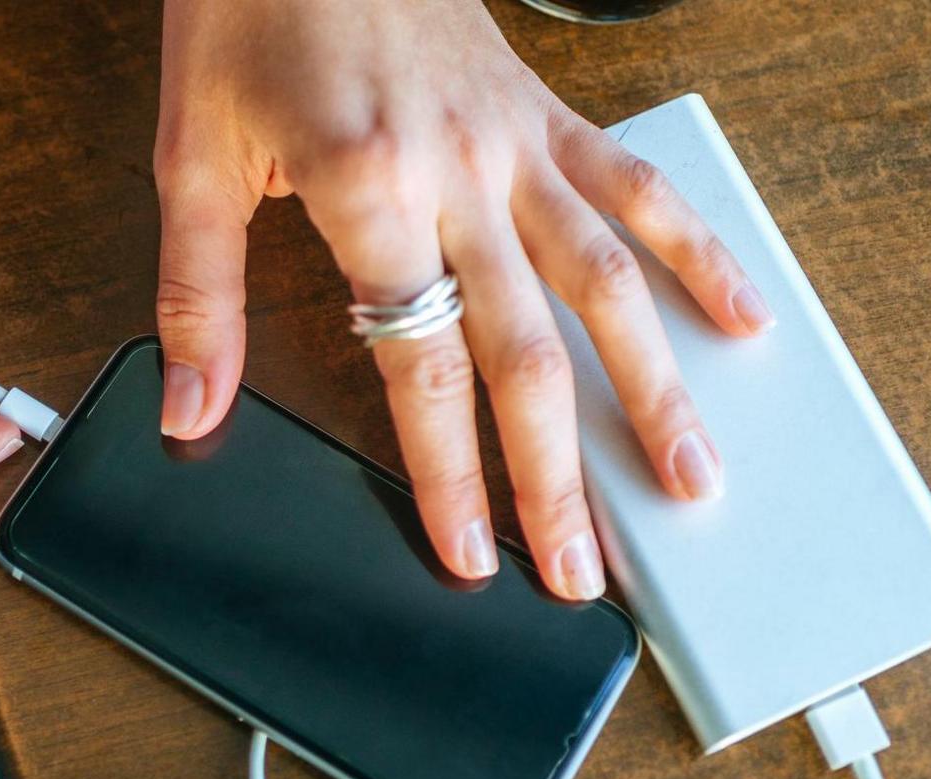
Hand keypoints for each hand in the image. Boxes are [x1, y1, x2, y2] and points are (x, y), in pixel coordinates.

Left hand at [153, 0, 770, 599]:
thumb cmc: (251, 12)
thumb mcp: (193, 155)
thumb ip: (200, 294)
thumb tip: (190, 410)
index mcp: (367, 188)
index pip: (421, 367)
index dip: (450, 475)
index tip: (474, 555)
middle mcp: (460, 173)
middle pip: (527, 352)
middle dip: (560, 476)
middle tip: (584, 571)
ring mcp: (517, 143)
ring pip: (607, 282)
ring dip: (653, 390)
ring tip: (689, 479)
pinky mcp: (547, 113)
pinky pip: (639, 187)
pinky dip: (696, 253)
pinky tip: (739, 320)